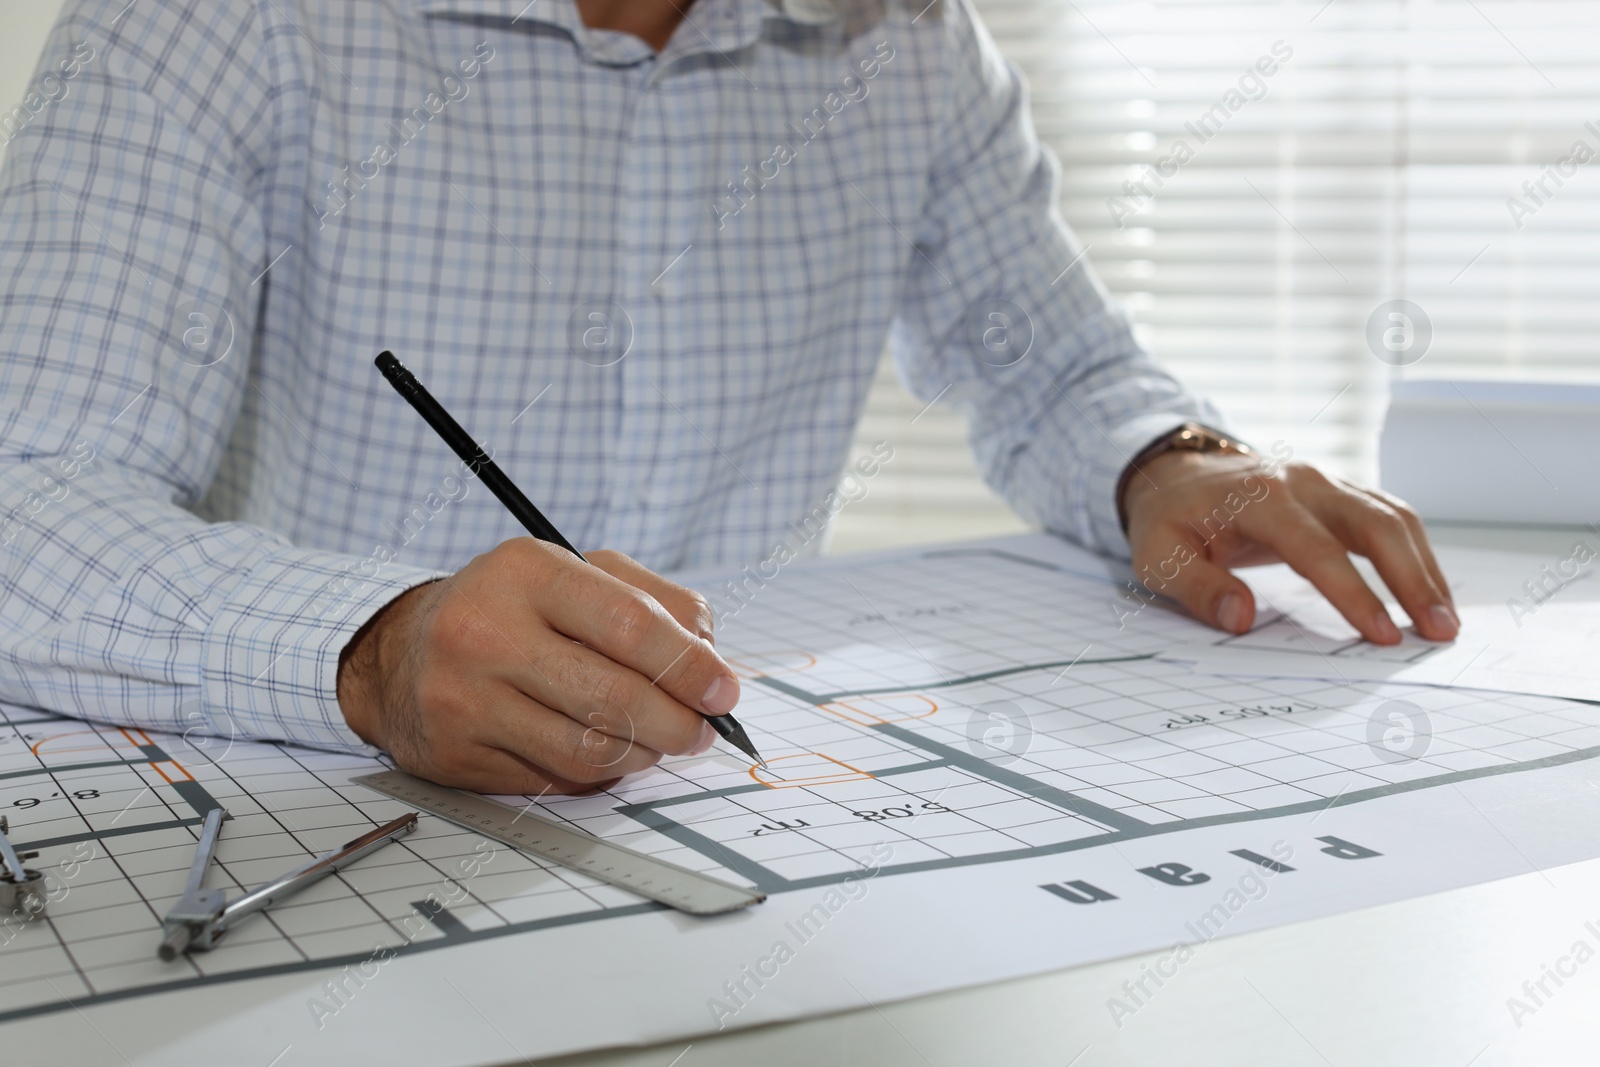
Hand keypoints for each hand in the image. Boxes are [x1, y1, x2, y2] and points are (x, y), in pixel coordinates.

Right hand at [336, 539, 739, 794]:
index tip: (723, 690)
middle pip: (613, 697)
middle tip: (700, 731)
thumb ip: (655, 600)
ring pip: (588, 750)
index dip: (688, 665)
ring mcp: (466, 698)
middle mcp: (486, 632)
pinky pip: (555, 779)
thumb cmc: (511, 609)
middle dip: (677, 723)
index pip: (629, 623)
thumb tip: (710, 657)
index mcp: (526, 572)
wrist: (402, 653)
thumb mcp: (577, 573)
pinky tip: (604, 753)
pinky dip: (597, 773)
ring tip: (658, 742)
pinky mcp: (457, 754)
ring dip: (644, 754)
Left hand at [1119, 450, 1458, 644]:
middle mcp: (1303, 482)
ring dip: (1425, 569)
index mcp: (1259, 497)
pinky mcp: (1340, 495)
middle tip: (1439, 631)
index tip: (1381, 634)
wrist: (1176, 474)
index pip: (1316, 548)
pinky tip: (1428, 594)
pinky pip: (1389, 519)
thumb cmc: (1169, 520)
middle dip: (1412, 579)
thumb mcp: (1158, 556)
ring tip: (1446, 621)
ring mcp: (1327, 483)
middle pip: (1375, 524)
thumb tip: (1241, 619)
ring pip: (1393, 518)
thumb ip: (1196, 586)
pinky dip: (1415, 555)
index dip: (1352, 592)